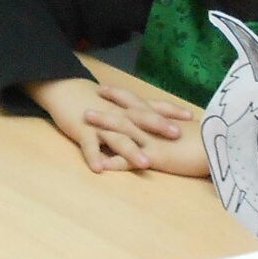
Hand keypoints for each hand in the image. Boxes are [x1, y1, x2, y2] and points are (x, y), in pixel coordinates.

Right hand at [26, 78, 200, 174]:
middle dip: (157, 126)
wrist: (66, 89)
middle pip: (139, 120)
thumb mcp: (123, 105)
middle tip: (176, 135)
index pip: (154, 107)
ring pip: (117, 137)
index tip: (191, 118)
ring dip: (130, 150)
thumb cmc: (98, 101)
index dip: (172, 111)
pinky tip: (99, 168)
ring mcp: (101, 123)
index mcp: (129, 108)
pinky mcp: (83, 132)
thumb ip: (143, 112)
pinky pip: (88, 146)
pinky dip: (93, 156)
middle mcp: (118, 114)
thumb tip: (170, 121)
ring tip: (144, 164)